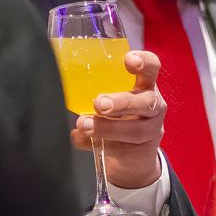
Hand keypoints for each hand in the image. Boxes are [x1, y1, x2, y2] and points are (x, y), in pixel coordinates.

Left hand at [70, 50, 165, 189]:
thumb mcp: (113, 97)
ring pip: (134, 130)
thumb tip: (63, 87)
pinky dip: (96, 144)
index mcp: (145, 85)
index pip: (152, 68)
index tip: (128, 60)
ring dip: (107, 127)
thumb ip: (96, 90)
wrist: (131, 154)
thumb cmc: (118, 116)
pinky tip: (81, 139)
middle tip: (99, 103)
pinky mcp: (140, 153)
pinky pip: (119, 149)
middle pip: (146, 102)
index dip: (144, 62)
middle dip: (122, 102)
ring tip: (84, 125)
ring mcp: (150, 131)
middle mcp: (152, 106)